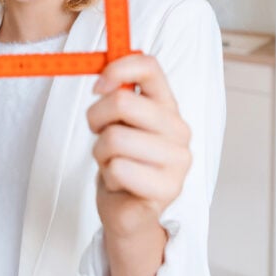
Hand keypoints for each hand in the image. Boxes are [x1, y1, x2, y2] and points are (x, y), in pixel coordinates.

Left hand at [87, 54, 191, 237]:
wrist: (128, 209)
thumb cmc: (121, 157)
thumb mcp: (117, 120)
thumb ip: (115, 92)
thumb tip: (102, 73)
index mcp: (167, 105)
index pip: (149, 66)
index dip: (117, 69)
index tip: (98, 86)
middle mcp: (179, 129)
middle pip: (122, 102)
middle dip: (96, 117)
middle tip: (99, 132)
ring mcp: (178, 160)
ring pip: (115, 138)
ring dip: (101, 152)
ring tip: (112, 162)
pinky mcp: (168, 189)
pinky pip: (118, 168)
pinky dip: (108, 175)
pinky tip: (120, 182)